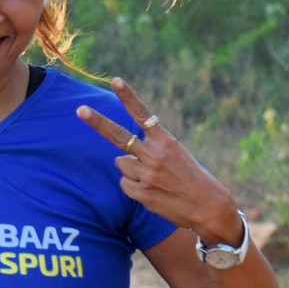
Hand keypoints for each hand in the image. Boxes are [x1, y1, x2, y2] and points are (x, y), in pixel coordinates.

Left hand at [76, 79, 245, 245]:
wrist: (208, 207)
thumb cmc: (193, 178)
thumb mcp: (177, 154)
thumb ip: (151, 149)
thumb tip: (121, 158)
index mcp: (166, 141)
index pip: (143, 114)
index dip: (128, 97)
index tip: (116, 81)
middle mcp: (154, 155)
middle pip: (118, 136)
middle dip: (97, 122)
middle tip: (80, 110)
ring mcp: (146, 175)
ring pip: (122, 163)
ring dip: (131, 168)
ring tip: (154, 177)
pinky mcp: (141, 193)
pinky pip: (125, 184)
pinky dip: (134, 186)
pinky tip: (153, 191)